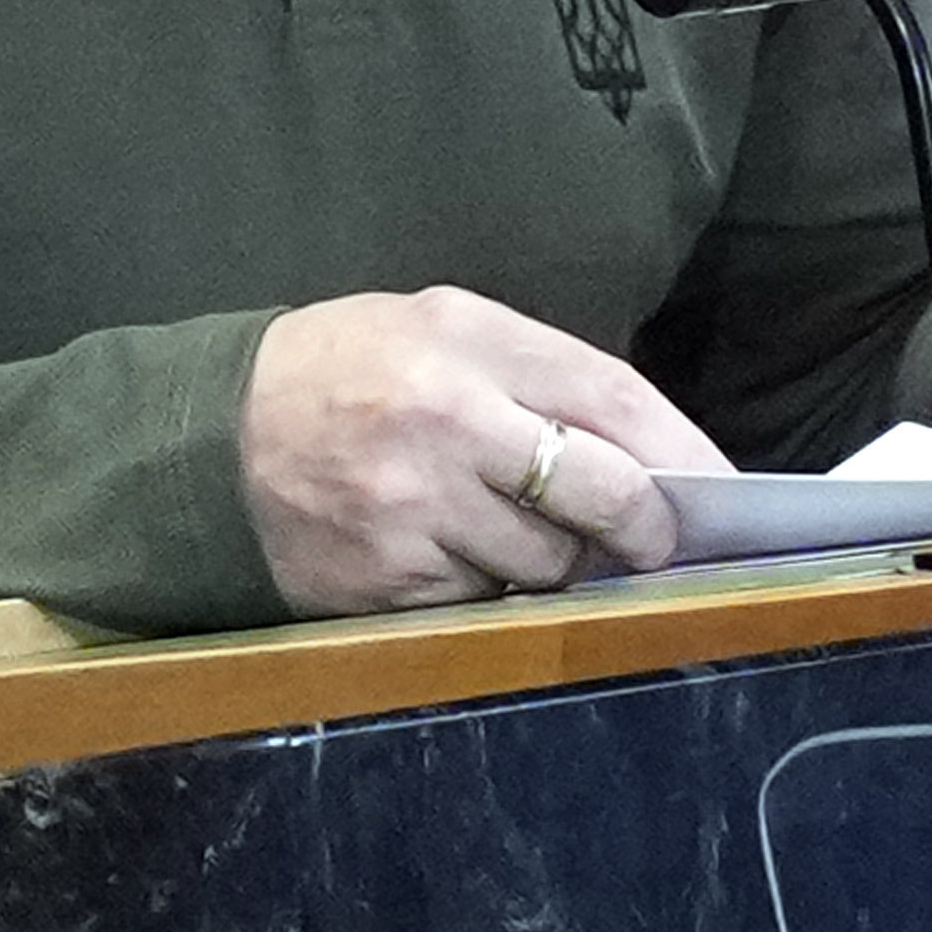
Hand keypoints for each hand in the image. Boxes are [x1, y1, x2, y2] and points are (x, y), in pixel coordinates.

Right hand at [241, 287, 735, 616]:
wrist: (209, 439)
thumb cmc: (347, 373)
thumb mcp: (440, 328)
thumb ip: (540, 376)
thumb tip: (653, 455)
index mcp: (466, 342)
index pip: (614, 400)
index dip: (684, 451)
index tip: (722, 489)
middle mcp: (445, 424)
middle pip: (603, 494)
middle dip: (645, 527)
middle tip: (653, 540)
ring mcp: (414, 511)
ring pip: (549, 566)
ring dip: (560, 564)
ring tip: (521, 536)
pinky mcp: (387, 583)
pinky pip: (484, 603)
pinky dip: (491, 592)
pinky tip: (458, 559)